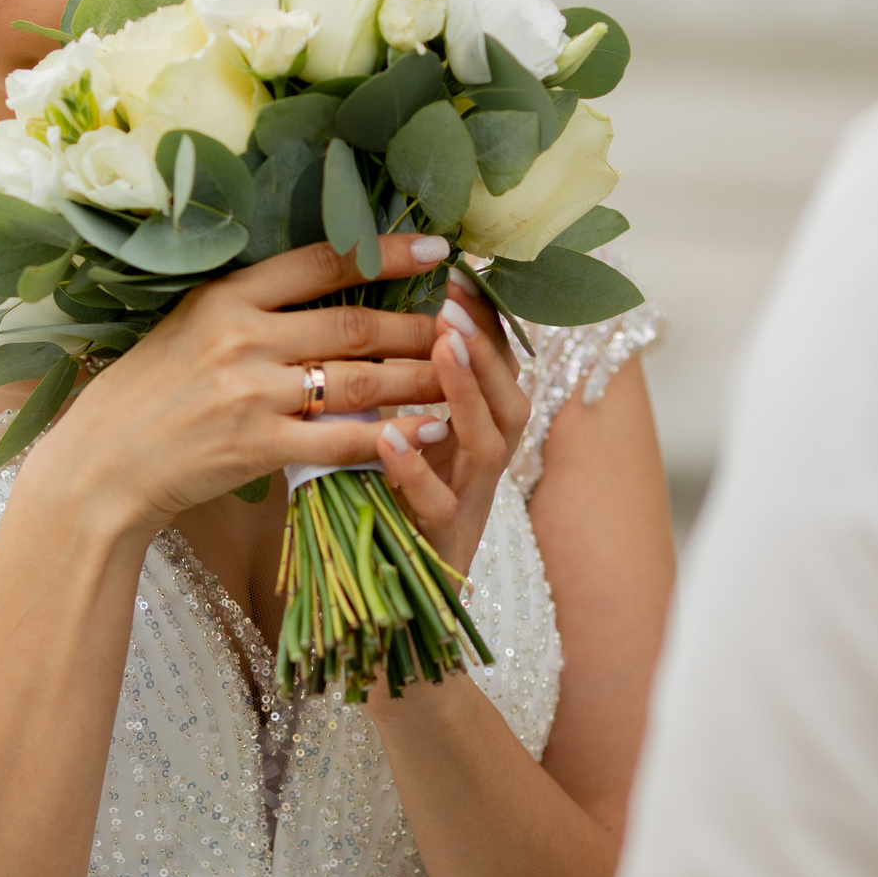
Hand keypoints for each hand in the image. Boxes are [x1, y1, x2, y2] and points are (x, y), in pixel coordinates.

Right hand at [18, 234, 455, 534]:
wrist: (100, 465)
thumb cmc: (143, 395)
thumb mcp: (185, 327)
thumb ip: (248, 308)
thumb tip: (319, 286)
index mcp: (225, 296)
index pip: (322, 262)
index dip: (386, 254)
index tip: (437, 248)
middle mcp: (242, 336)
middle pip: (354, 324)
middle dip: (418, 324)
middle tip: (465, 321)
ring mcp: (251, 393)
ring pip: (359, 380)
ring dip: (420, 378)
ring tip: (462, 374)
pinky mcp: (258, 447)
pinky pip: (343, 440)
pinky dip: (392, 436)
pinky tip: (430, 431)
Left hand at [371, 272, 529, 578]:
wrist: (388, 601)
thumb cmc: (387, 506)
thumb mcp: (397, 435)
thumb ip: (396, 386)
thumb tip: (368, 310)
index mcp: (478, 435)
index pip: (497, 369)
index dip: (484, 322)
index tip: (456, 275)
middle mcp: (484, 467)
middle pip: (509, 399)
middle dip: (486, 349)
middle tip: (454, 303)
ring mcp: (469, 505)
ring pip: (488, 444)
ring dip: (466, 392)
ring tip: (440, 347)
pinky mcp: (440, 545)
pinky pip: (437, 504)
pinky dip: (416, 469)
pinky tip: (389, 438)